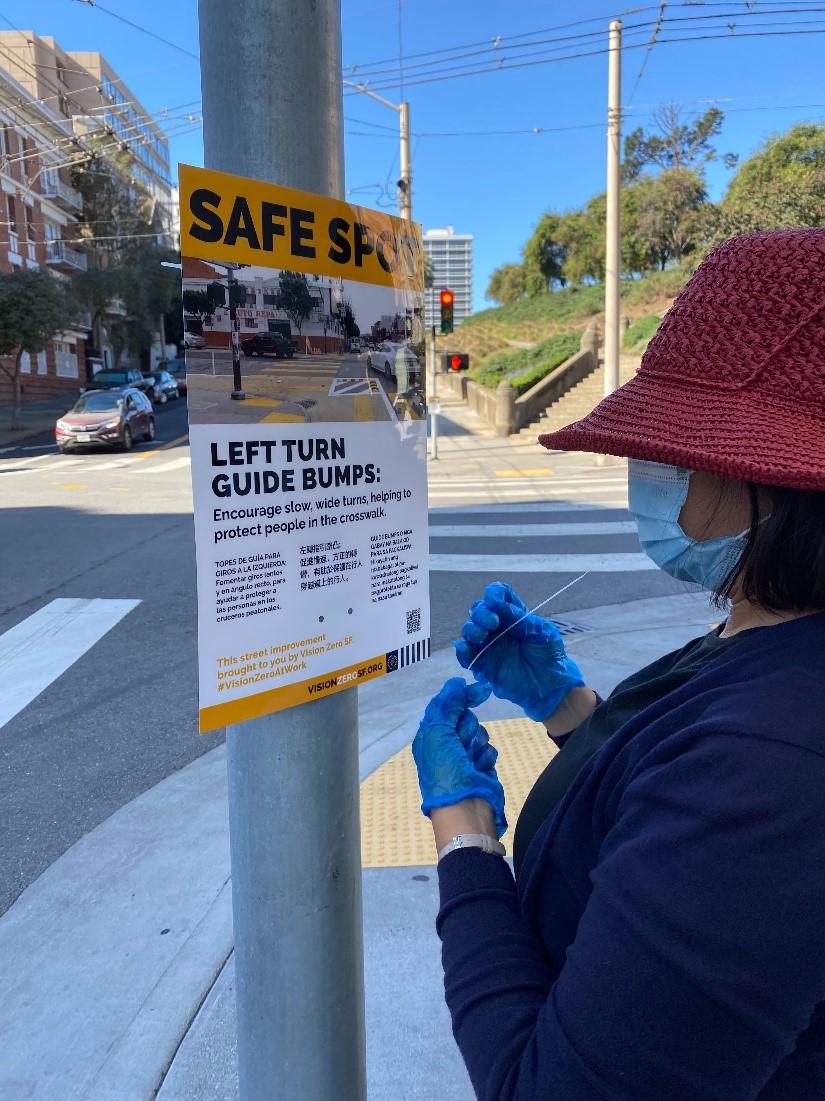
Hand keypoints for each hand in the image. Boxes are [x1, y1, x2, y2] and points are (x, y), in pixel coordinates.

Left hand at [411, 676, 506, 838]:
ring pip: (479, 732)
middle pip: (466, 717)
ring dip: (476, 744)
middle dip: (467, 728)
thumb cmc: (446, 771)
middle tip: (461, 743)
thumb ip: (447, 705)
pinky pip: (489, 749)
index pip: (447, 705)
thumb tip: (457, 682)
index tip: (481, 690)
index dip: (462, 696)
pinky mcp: (481, 765)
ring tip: (471, 761)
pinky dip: (486, 757)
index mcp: (431, 734)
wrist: (465, 809)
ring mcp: (465, 755)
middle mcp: (446, 743)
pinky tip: (480, 769)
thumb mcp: (439, 733)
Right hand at [454, 581, 584, 722]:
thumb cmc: (550, 655)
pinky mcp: (482, 665)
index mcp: (513, 614)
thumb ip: (520, 618)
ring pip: (470, 630)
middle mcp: (497, 627)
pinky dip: (462, 651)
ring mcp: (488, 645)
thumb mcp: (542, 632)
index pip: (498, 595)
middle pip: (479, 610)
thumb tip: (497, 606)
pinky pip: (466, 656)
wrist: (551, 686)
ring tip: (481, 635)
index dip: (493, 593)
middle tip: (492, 622)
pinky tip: (465, 648)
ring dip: (471, 629)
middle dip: (481, 613)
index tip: (495, 600)